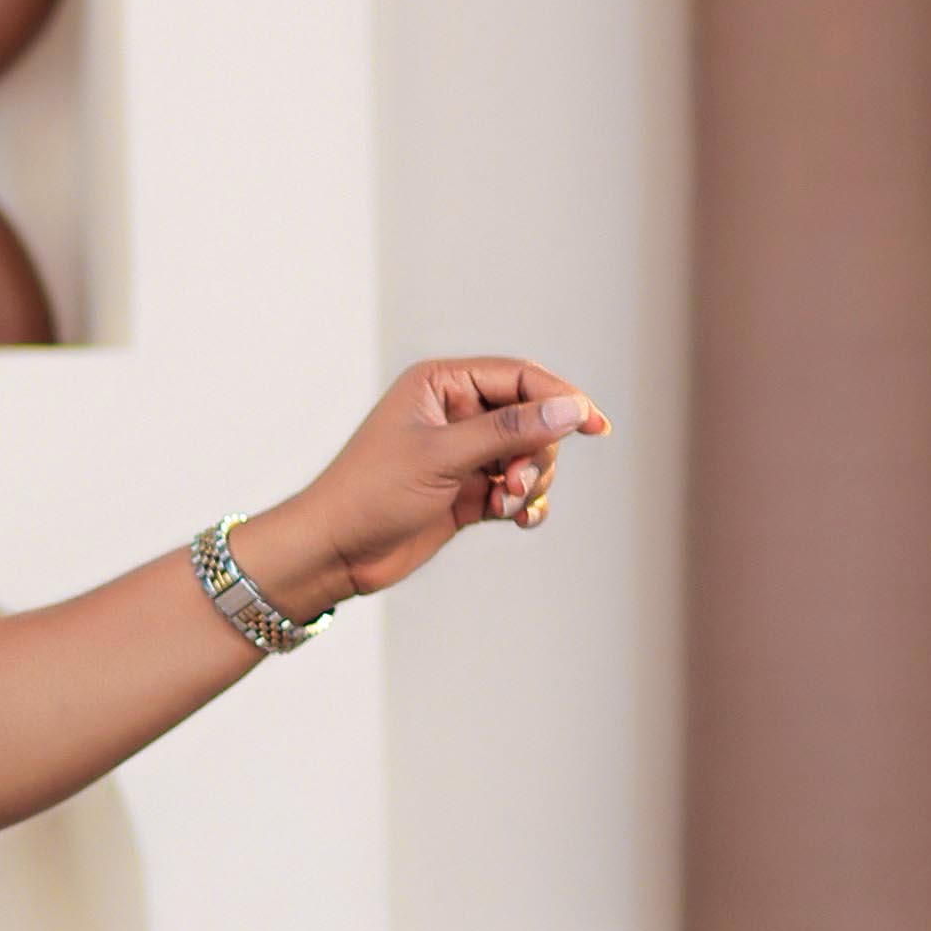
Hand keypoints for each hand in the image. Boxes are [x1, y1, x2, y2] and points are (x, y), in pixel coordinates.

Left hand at [238, 356, 609, 616]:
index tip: (596, 425)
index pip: (520, 377)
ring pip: (529, 456)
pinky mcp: (468, 491)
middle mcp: (456, 413)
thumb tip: (572, 409)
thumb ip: (510, 431)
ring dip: (530, 481)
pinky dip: (525, 503)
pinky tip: (521, 519)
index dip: (562, 399)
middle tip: (515, 484)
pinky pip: (517, 489)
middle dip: (537, 453)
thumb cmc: (371, 494)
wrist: (334, 553)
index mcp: (442, 383)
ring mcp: (463, 453)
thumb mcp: (443, 456)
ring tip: (506, 504)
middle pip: (532, 419)